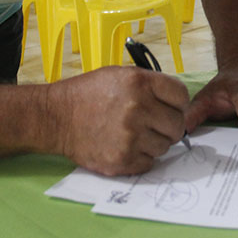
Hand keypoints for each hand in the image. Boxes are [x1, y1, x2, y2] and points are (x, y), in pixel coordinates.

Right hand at [50, 66, 188, 175]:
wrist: (57, 117)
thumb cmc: (88, 94)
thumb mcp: (120, 75)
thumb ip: (150, 85)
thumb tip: (176, 104)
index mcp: (139, 83)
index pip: (181, 96)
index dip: (177, 102)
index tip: (170, 107)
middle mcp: (138, 109)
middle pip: (177, 124)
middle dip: (169, 125)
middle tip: (155, 124)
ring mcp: (131, 137)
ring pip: (165, 146)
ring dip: (154, 142)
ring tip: (134, 134)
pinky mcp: (122, 159)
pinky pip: (150, 162)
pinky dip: (142, 157)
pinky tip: (126, 146)